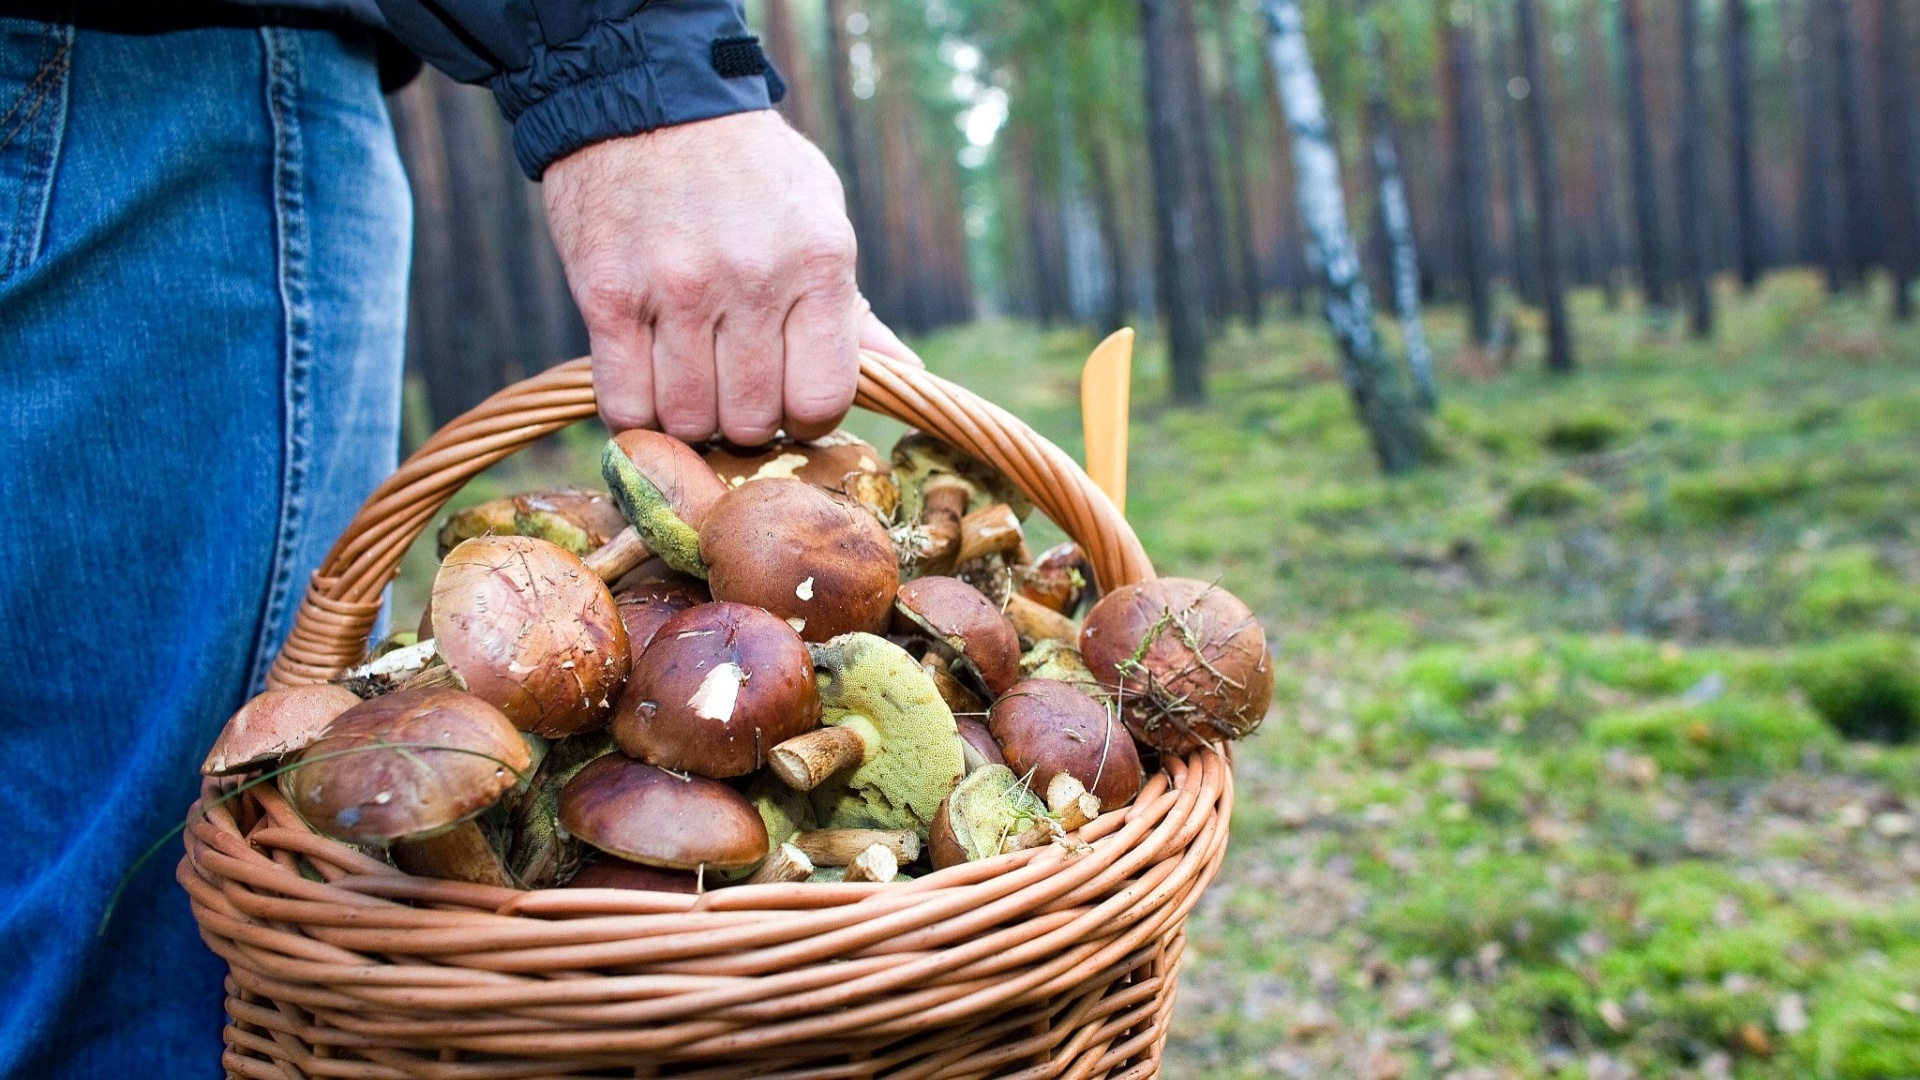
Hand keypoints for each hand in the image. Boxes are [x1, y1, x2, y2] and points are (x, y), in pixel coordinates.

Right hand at [544, 110, 918, 443]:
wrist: (648, 95)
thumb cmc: (749, 167)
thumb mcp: (820, 217)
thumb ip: (853, 308)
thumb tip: (907, 375)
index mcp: (817, 262)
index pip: (822, 399)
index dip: (807, 417)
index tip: (790, 400)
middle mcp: (751, 279)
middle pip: (752, 420)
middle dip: (746, 420)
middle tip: (734, 388)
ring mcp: (676, 289)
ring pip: (687, 420)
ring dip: (690, 417)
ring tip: (690, 382)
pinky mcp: (607, 296)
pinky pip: (625, 402)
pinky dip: (637, 413)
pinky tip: (647, 386)